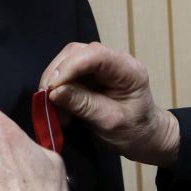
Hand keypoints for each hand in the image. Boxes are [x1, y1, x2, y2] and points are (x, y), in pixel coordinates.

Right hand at [41, 42, 179, 167]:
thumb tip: (54, 91)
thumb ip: (84, 105)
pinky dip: (58, 87)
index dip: (69, 67)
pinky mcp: (92, 74)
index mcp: (128, 70)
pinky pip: (68, 72)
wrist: (146, 137)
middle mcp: (115, 61)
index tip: (51, 89)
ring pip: (68, 60)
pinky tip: (56, 105)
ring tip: (50, 105)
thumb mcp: (110, 122)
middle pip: (77, 52)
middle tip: (45, 99)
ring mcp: (103, 66)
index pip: (95, 55)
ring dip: (55, 80)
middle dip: (57, 73)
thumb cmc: (135, 131)